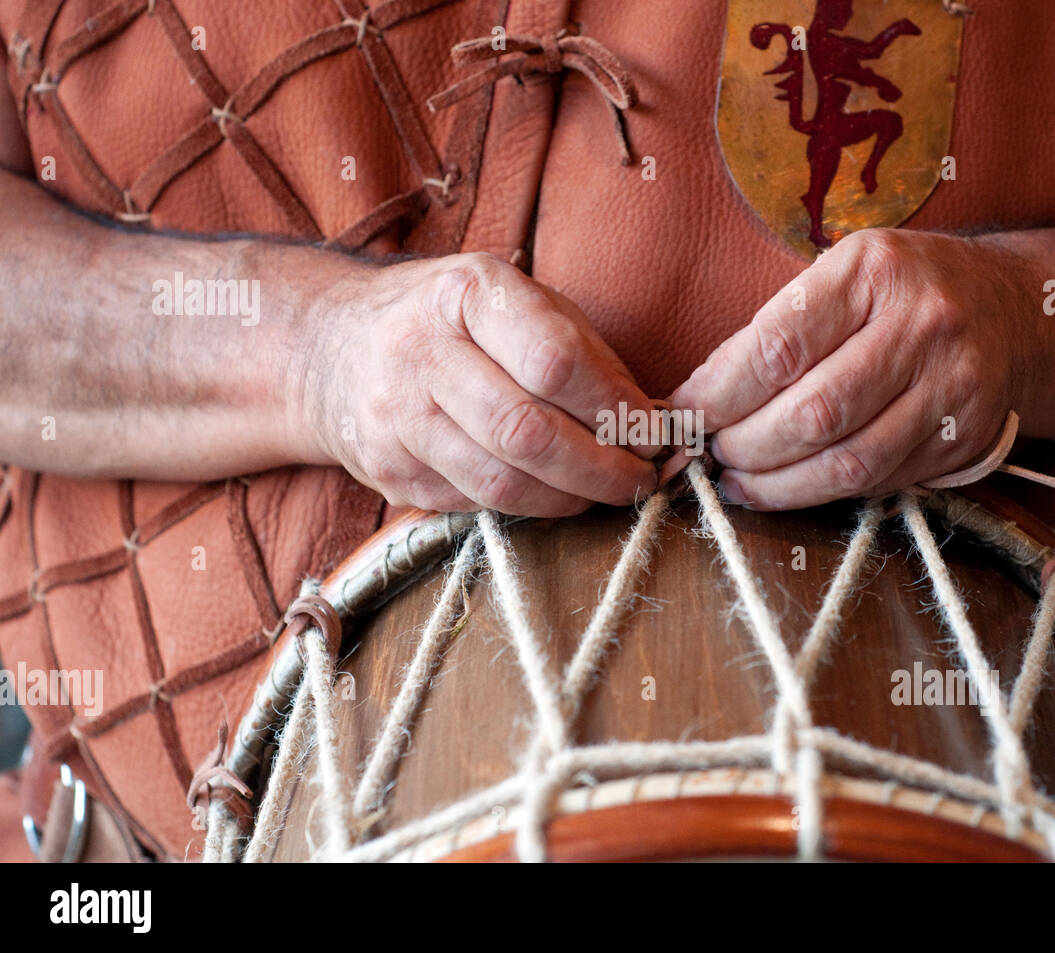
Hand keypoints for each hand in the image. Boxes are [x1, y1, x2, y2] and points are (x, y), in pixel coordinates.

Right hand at [301, 252, 659, 515]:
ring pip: (500, 481)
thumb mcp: (515, 302)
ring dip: (568, 498)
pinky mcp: (387, 470)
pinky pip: (473, 503)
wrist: (334, 348)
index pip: (555, 360)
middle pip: (527, 431)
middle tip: (637, 480)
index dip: (615, 406)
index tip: (651, 431)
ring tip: (603, 493)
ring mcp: (395, 416)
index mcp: (466, 294)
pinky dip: (525, 507)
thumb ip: (583, 351)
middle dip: (599, 468)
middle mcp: (421, 351)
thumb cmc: (452, 322)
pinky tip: (552, 495)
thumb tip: (648, 419)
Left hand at [671, 229, 1045, 509]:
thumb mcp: (843, 273)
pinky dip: (823, 491)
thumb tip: (700, 395)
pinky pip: (880, 480)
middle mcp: (923, 325)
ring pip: (848, 461)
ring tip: (739, 481)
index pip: (780, 345)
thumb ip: (777, 327)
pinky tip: (787, 487)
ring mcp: (952, 387)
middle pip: (814, 413)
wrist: (1015, 310)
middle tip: (712, 453)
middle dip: (745, 445)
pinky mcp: (964, 438)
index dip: (721, 392)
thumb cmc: (903, 290)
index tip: (685, 413)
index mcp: (876, 270)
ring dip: (778, 484)